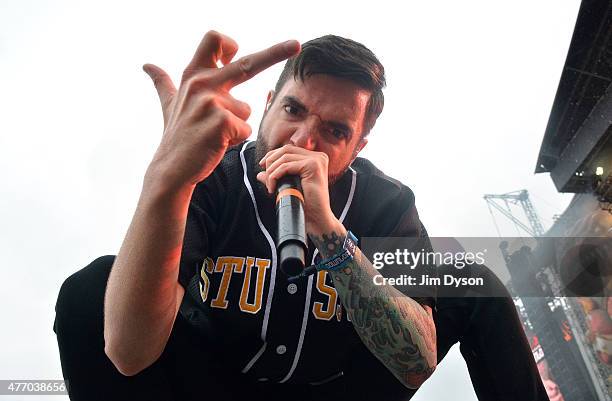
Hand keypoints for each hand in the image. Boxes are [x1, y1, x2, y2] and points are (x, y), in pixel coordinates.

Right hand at [143, 31, 299, 188]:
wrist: (171, 169)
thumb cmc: (177, 137)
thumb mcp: (169, 105)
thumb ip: (163, 83)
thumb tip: (147, 65)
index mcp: (193, 75)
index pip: (213, 41)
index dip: (229, 43)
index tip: (237, 51)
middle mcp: (202, 83)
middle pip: (247, 63)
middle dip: (276, 52)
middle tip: (296, 44)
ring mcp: (211, 102)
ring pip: (246, 110)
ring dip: (236, 126)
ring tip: (213, 135)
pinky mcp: (221, 122)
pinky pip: (245, 128)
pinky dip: (235, 139)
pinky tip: (216, 144)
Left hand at [257, 144, 342, 235]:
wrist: (317, 219)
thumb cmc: (306, 206)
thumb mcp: (288, 187)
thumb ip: (276, 177)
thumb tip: (259, 174)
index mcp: (315, 159)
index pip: (289, 149)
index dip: (273, 155)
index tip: (262, 166)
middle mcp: (318, 157)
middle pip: (286, 149)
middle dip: (270, 161)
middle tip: (265, 175)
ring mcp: (317, 160)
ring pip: (284, 158)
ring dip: (271, 172)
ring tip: (270, 186)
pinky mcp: (313, 166)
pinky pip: (285, 167)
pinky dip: (275, 176)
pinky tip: (273, 188)